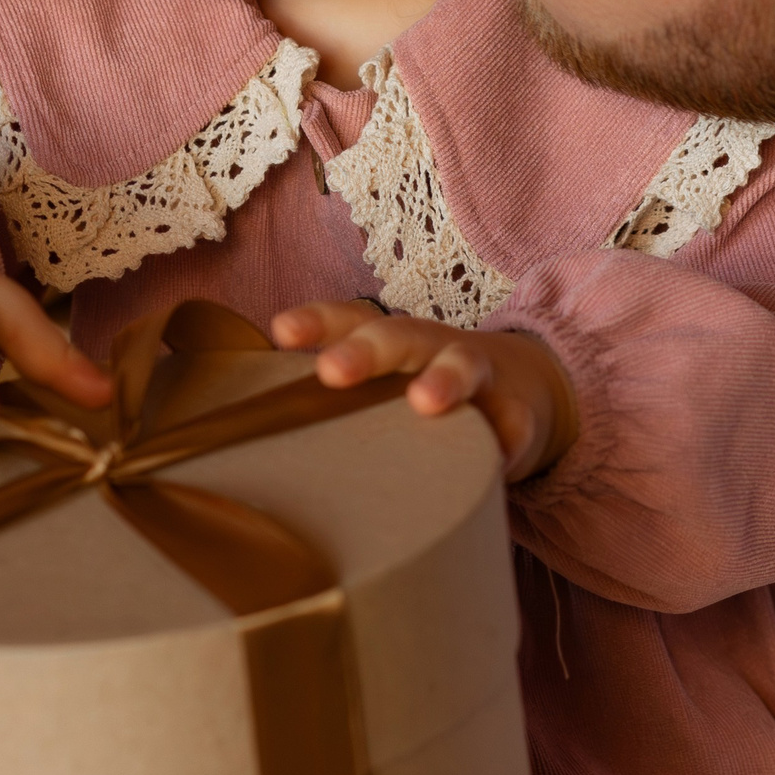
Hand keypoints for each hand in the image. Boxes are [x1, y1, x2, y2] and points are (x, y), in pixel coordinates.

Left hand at [271, 301, 579, 480]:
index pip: (348, 320)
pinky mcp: (518, 412)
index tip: (281, 332)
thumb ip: (333, 401)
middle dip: (364, 350)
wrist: (521, 389)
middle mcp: (429, 347)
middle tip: (333, 371)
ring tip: (425, 403)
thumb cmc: (425, 390)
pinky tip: (499, 453)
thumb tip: (253, 436)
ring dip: (444, 378)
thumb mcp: (384, 384)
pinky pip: (515, 422)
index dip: (315, 322)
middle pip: (398, 335)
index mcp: (389, 341)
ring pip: (462, 363)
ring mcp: (478, 375)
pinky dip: (508, 436)